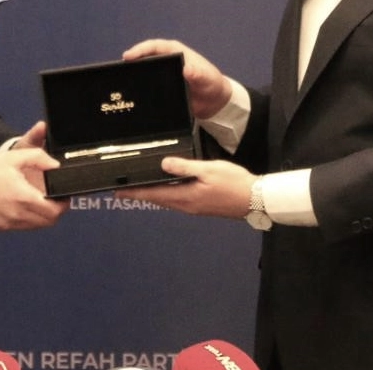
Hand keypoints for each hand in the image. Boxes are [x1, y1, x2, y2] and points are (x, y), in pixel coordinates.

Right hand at [0, 124, 67, 230]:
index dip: (63, 205)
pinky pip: (22, 226)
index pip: (54, 212)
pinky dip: (29, 219)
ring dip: (43, 216)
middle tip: (55, 199)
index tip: (64, 196)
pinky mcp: (1, 227)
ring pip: (36, 226)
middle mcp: (17, 215)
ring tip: (40, 201)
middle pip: (49, 222)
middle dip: (56, 211)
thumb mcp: (15, 157)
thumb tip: (55, 165)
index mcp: (23, 197)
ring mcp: (8, 223)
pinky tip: (24, 205)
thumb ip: (39, 158)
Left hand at [116, 157, 256, 218]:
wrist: (256, 199)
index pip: (153, 194)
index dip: (135, 192)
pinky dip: (167, 194)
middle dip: (140, 193)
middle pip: (158, 199)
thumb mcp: (209, 170)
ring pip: (167, 200)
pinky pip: (178, 200)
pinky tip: (167, 188)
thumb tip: (163, 164)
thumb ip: (185, 167)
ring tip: (140, 187)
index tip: (117, 191)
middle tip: (123, 189)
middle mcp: (186, 206)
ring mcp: (194, 207)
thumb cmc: (234, 183)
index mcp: (185, 197)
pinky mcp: (201, 206)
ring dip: (153, 194)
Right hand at [122, 39, 232, 118]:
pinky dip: (140, 87)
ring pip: (145, 71)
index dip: (140, 50)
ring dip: (134, 75)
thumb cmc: (212, 84)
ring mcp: (164, 74)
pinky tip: (133, 95)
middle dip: (132, 62)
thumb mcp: (206, 78)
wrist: (215, 102)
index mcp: (176, 52)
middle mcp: (168, 61)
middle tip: (119, 71)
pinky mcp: (163, 87)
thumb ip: (198, 74)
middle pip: (146, 58)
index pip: (154, 47)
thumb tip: (187, 70)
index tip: (128, 56)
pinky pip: (149, 85)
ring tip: (122, 83)